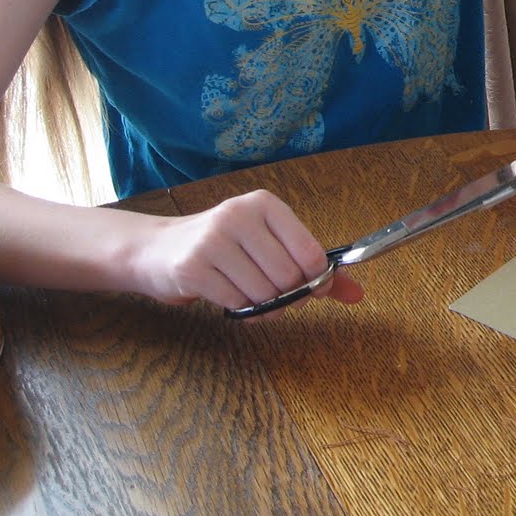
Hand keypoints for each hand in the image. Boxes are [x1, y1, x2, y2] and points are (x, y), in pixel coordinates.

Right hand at [130, 189, 364, 310]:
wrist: (157, 249)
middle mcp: (239, 215)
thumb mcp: (269, 244)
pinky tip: (233, 299)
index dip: (316, 278)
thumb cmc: (224, 247)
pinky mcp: (192, 267)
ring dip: (265, 307)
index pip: (309, 251)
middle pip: (287, 275)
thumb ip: (313, 268)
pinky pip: (236, 303)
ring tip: (254, 298)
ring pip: (263, 292)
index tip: (311, 287)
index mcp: (265, 205)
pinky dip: (242, 310)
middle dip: (288, 295)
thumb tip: (358, 294)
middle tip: (277, 297)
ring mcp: (213, 240)